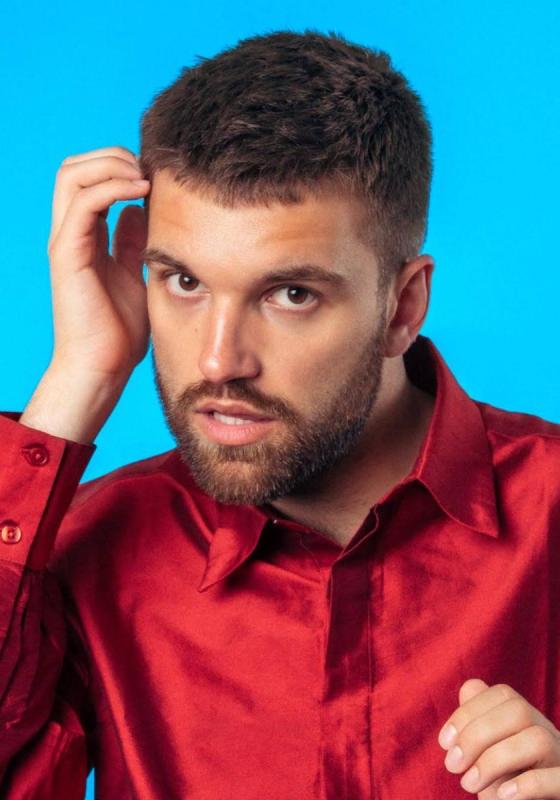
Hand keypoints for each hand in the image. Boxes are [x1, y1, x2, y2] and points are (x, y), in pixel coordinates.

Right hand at [47, 145, 150, 381]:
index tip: (156, 174)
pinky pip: (83, 203)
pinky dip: (112, 187)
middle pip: (74, 168)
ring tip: (145, 175)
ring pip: (72, 175)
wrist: (104, 366)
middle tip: (148, 168)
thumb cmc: (120, 331)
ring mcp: (66, 242)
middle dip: (112, 156)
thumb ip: (132, 243)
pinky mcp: (68, 255)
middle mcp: (70, 234)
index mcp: (85, 237)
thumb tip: (140, 210)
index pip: (89, 179)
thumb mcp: (134, 275)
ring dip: (111, 165)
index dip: (119, 166)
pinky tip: (141, 191)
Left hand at [438, 678, 559, 798]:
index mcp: (528, 721)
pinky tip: (503, 796)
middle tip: (452, 765)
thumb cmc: (503, 786)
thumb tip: (470, 687)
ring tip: (469, 783)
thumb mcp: (485, 754)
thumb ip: (478, 722)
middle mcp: (549, 734)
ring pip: (538, 739)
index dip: (468, 712)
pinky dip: (527, 785)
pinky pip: (557, 778)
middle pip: (518, 711)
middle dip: (476, 734)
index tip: (444, 741)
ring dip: (494, 760)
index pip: (503, 695)